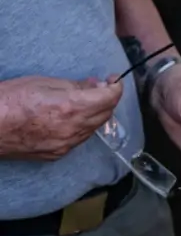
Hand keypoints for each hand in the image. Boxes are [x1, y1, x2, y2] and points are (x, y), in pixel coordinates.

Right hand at [0, 75, 124, 159]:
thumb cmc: (9, 100)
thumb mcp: (44, 83)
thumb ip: (75, 86)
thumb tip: (96, 86)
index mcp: (71, 108)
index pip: (109, 98)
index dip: (116, 87)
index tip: (113, 80)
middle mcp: (72, 129)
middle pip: (105, 114)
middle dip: (106, 100)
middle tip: (98, 88)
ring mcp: (64, 145)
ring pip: (93, 128)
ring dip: (95, 114)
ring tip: (82, 101)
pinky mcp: (55, 155)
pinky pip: (78, 140)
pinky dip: (81, 127)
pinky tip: (70, 118)